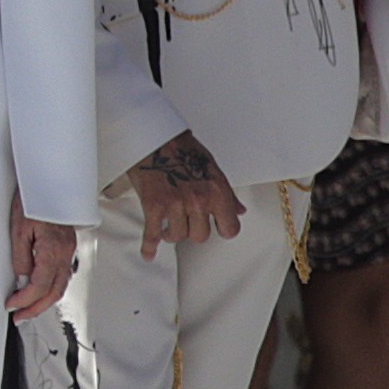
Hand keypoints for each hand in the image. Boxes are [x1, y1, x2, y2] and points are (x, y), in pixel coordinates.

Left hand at [10, 194, 78, 318]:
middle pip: (54, 292)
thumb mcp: (19, 230)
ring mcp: (69, 251)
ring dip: (45, 300)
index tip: (12, 306)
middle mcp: (64, 254)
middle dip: (36, 308)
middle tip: (20, 316)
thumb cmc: (34, 201)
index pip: (39, 286)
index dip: (25, 300)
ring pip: (60, 285)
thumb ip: (21, 257)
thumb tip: (21, 278)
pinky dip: (51, 287)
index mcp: (52, 250)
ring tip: (28, 308)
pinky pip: (62, 274)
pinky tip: (41, 290)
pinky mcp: (68, 247)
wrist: (49, 183)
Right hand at [124, 130, 246, 259]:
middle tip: (185, 219)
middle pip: (200, 236)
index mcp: (216, 191)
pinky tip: (149, 253)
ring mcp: (175, 204)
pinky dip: (149, 246)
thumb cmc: (182, 148)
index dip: (222, 229)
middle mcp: (198, 200)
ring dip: (172, 232)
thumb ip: (227, 194)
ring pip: (177, 236)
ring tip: (167, 224)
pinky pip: (153, 234)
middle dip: (192, 229)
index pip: (230, 228)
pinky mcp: (154, 205)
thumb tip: (239, 211)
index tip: (215, 227)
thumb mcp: (212, 168)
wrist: (152, 135)